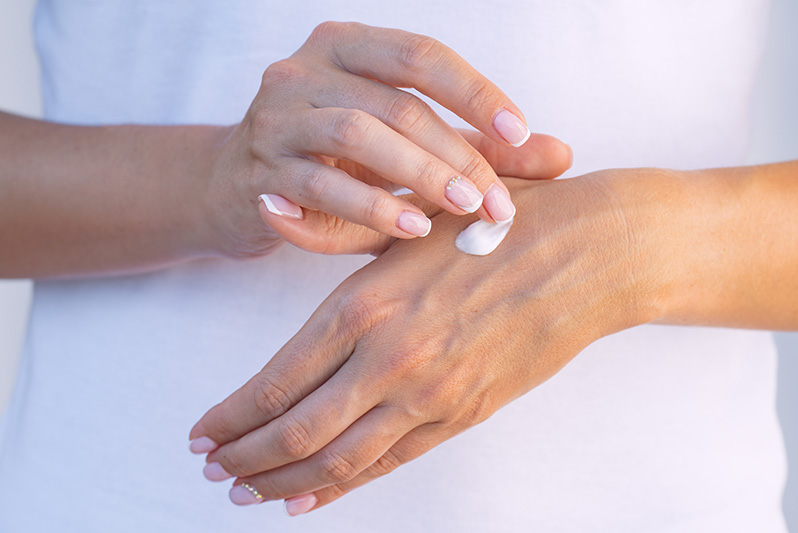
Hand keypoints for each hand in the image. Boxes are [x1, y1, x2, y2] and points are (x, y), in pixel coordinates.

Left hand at [190, 170, 669, 511]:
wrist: (591, 254)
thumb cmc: (497, 225)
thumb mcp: (410, 220)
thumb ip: (337, 232)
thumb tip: (277, 216)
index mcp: (366, 304)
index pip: (276, 379)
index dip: (231, 416)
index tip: (202, 433)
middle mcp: (390, 358)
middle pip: (296, 430)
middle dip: (244, 457)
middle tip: (212, 470)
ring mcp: (430, 394)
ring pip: (338, 459)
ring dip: (284, 482)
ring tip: (247, 493)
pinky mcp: (464, 413)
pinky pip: (390, 462)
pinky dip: (343, 486)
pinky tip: (311, 498)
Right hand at [202, 21, 570, 257]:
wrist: (237, 187)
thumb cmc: (336, 162)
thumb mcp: (406, 146)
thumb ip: (478, 147)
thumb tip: (560, 155)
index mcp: (347, 47)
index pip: (422, 56)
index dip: (475, 93)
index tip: (521, 135)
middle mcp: (306, 69)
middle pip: (396, 103)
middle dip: (455, 152)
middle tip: (496, 199)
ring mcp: (277, 117)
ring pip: (356, 134)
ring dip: (416, 175)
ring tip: (461, 210)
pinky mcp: (259, 171)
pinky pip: (319, 186)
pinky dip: (369, 207)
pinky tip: (410, 227)